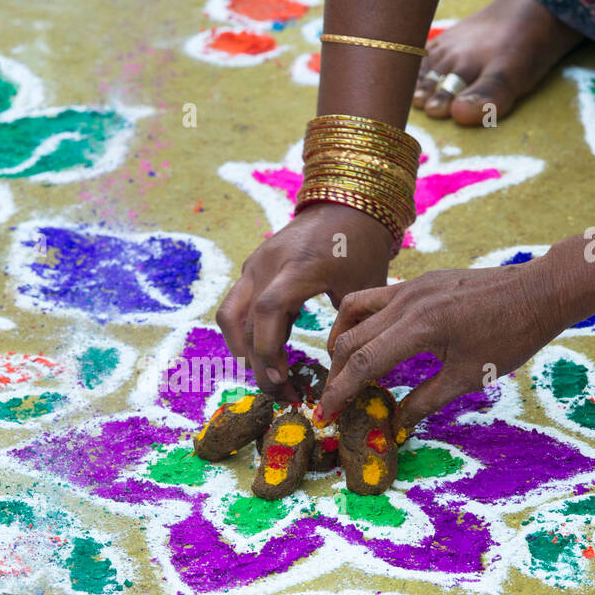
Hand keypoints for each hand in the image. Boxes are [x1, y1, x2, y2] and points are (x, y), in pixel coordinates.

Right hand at [216, 202, 399, 401]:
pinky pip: (237, 305)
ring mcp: (256, 264)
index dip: (269, 350)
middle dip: (258, 363)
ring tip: (267, 376)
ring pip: (230, 314)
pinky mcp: (253, 267)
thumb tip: (340, 369)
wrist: (346, 202)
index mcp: (299, 266)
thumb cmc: (361, 245)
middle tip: (280, 393)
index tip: (285, 381)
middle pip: (244, 321)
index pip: (268, 311)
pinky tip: (268, 353)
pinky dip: (246, 333)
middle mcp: (269, 264)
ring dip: (242, 349)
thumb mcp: (364, 286)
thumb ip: (349, 324)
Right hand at [317, 255, 566, 432]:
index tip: (324, 415)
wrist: (539, 291)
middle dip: (335, 374)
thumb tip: (394, 425)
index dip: (339, 393)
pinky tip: (369, 340)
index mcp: (419, 327)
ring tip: (342, 368)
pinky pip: (373, 299)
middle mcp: (406, 302)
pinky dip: (360, 322)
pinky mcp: (417, 281)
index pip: (362, 363)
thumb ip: (424, 401)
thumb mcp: (468, 377)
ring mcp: (410, 287)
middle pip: (349, 339)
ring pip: (352, 311)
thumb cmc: (511, 337)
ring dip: (340, 341)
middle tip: (333, 401)